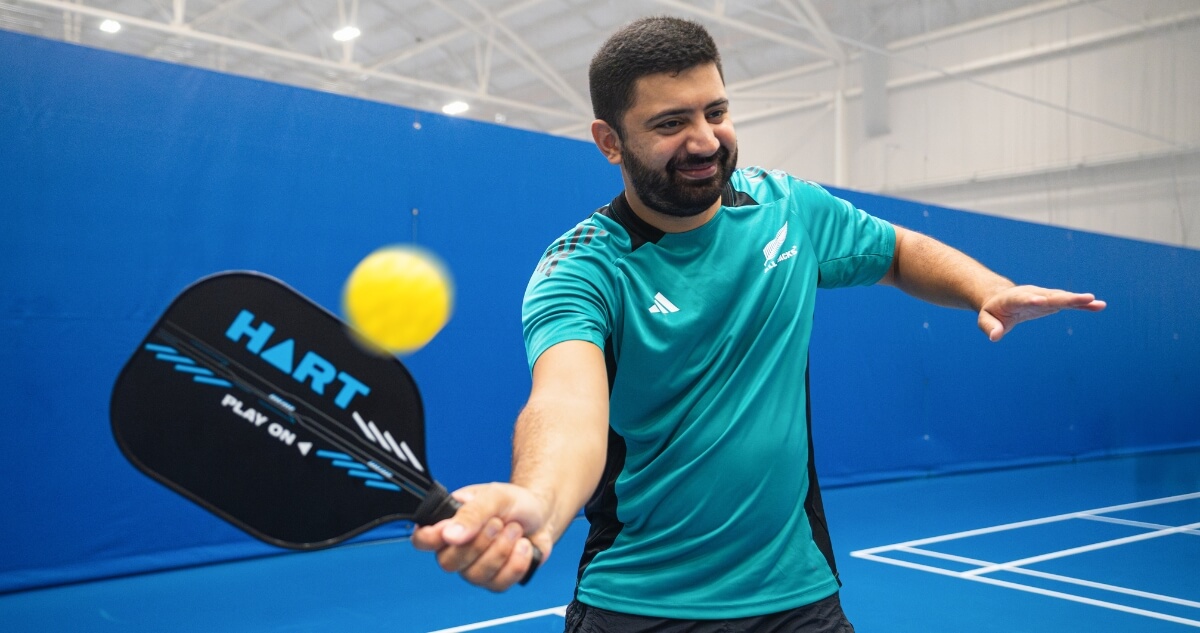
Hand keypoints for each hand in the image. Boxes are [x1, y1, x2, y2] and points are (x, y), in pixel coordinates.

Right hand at [411, 482, 552, 591]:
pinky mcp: (495, 580)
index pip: (422, 539)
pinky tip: (523, 546)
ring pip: (475, 576)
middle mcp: (457, 549)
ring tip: (515, 530)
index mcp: (449, 523)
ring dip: (501, 550)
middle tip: (498, 522)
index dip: (429, 539)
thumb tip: (449, 535)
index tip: (448, 532)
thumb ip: (472, 513)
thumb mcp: (494, 497)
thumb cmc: (513, 502)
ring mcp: (475, 567)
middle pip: (448, 563)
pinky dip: (516, 563)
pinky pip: (498, 584)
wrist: (542, 514)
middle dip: (479, 542)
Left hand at [978, 285, 1105, 341]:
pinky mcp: (1052, 302)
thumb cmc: (993, 312)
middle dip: (1065, 298)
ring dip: (1079, 300)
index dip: (1031, 300)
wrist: (1001, 299)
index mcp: (1014, 299)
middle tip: (1084, 297)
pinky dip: (1082, 305)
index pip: (1023, 298)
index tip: (1041, 301)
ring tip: (1097, 302)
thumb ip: (989, 327)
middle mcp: (1032, 294)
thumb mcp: (985, 320)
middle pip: (1049, 296)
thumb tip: (994, 336)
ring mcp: (1043, 297)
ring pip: (1062, 297)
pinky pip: (1068, 303)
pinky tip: (1099, 306)